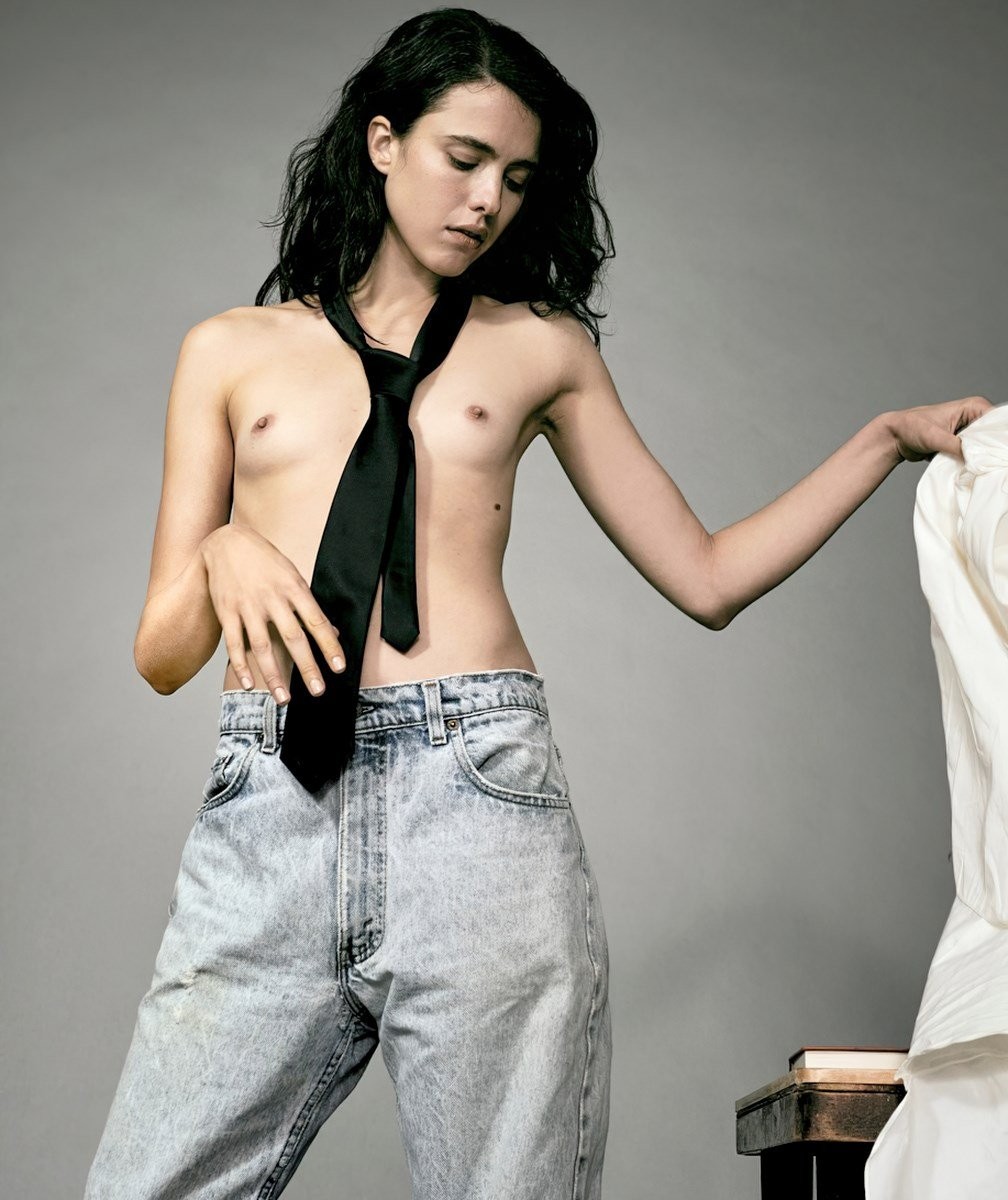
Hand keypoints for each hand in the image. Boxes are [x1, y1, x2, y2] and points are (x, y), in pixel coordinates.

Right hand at [200, 523, 344, 703]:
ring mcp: (248, 606)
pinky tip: (249, 684)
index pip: (317, 622)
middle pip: (293, 638)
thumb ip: (309, 605)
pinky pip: (234, 644)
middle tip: (318, 691)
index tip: (339, 668)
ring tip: (284, 699)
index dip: (329, 646)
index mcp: (294, 588)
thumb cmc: (266, 562)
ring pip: (262, 647)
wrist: (226, 542)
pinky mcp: (226, 612)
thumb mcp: (293, 576)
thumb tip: (332, 632)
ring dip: (274, 675)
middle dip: (307, 667)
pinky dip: (241, 666)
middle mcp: (272, 598)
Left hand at [885, 394, 993, 462]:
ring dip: (979, 459)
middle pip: (992, 437)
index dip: (997, 440)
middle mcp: (974, 417)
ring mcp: (968, 432)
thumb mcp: (935, 437)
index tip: (993, 455)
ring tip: (976, 469)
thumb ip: (957, 447)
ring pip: (983, 448)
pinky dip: (970, 463)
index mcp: (973, 407)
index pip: (996, 423)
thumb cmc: (910, 428)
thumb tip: (974, 458)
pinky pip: (972, 455)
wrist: (894, 438)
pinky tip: (968, 471)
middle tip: (985, 465)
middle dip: (988, 451)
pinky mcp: (961, 445)